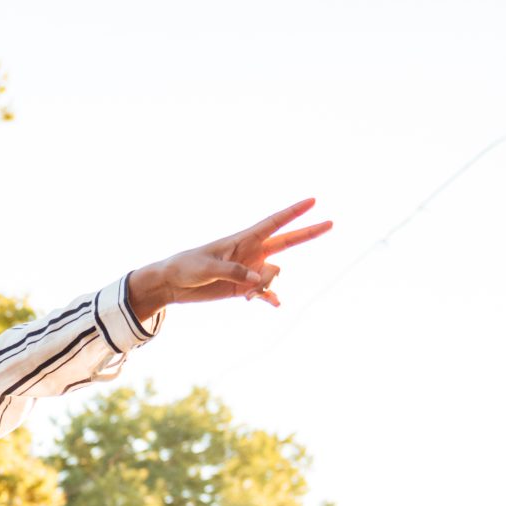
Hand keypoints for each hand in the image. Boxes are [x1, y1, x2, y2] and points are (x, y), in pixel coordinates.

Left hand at [128, 199, 332, 313]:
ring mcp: (250, 270)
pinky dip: (269, 298)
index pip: (274, 222)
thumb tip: (258, 280)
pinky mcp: (243, 288)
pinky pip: (265, 293)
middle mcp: (252, 253)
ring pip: (274, 275)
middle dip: (309, 233)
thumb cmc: (186, 267)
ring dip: (265, 285)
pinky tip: (275, 304)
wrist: (173, 285)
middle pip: (287, 241)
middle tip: (332, 223)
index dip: (294, 211)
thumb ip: (233, 272)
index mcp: (243, 239)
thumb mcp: (206, 267)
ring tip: (244, 292)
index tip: (313, 200)